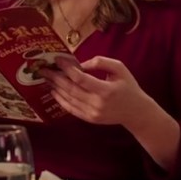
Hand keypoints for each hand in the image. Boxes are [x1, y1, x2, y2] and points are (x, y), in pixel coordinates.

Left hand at [39, 56, 160, 127]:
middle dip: (56, 78)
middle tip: (44, 69)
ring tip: (47, 78)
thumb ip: (101, 62)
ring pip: (68, 99)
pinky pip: (71, 109)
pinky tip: (55, 91)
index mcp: (106, 90)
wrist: (136, 112)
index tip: (57, 60)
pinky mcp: (89, 119)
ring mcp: (92, 113)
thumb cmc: (128, 86)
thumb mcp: (120, 68)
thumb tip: (80, 65)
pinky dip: (61, 100)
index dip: (67, 69)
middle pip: (71, 89)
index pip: (81, 78)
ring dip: (56, 88)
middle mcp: (97, 103)